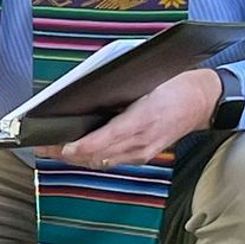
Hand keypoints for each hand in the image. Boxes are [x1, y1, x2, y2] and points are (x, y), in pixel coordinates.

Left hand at [41, 69, 222, 169]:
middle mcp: (140, 141)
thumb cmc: (173, 85)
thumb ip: (114, 91)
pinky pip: (112, 161)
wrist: (201, 100)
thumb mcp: (144, 81)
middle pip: (96, 155)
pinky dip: (92, 158)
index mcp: (141, 119)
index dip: (78, 146)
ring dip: (76, 158)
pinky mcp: (143, 156)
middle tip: (43, 146)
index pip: (103, 140)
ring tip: (53, 150)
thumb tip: (82, 96)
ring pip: (101, 161)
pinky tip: (76, 152)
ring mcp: (142, 152)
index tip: (60, 145)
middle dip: (67, 153)